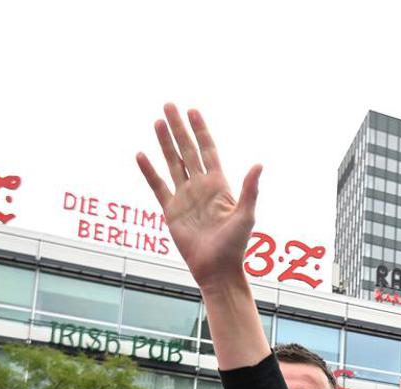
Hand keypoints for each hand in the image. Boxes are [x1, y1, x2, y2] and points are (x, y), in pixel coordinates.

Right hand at [136, 105, 261, 290]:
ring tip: (157, 121)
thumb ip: (249, 189)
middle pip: (188, 150)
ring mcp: (185, 197)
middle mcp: (200, 187)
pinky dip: (149, 171)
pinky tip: (141, 155)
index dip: (201, 130)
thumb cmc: (235, 246)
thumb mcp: (246, 216)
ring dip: (165, 143)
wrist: (217, 270)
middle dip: (179, 128)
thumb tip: (259, 165)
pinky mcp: (171, 211)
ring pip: (172, 163)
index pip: (208, 150)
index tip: (193, 111)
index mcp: (219, 185)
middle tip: (169, 105)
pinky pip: (158, 186)